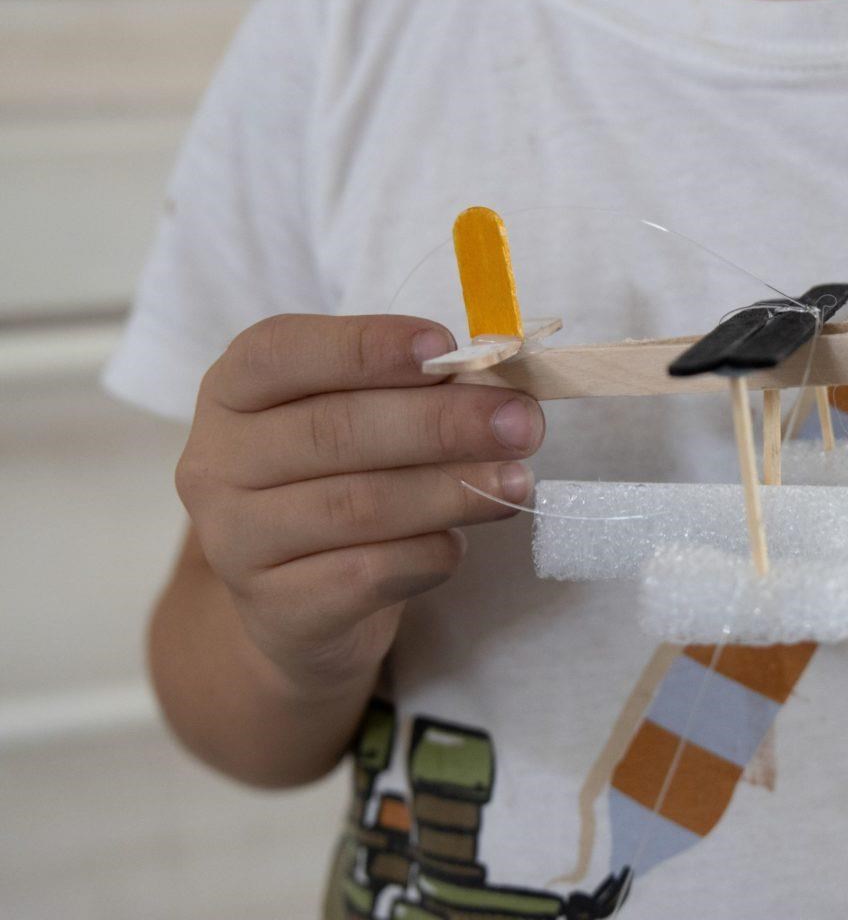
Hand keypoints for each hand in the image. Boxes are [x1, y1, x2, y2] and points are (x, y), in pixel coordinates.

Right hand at [175, 314, 542, 698]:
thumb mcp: (363, 421)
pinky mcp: (275, 609)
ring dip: (451, 491)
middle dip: (442, 423)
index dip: (365, 346)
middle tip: (523, 423)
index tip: (444, 347)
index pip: (281, 352)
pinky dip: (429, 554)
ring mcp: (235, 541)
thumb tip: (499, 387)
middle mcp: (217, 462)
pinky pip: (367, 575)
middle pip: (333, 431)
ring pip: (356, 506)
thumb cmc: (341, 481)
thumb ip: (417, 394)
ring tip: (516, 482)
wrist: (300, 605)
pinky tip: (460, 543)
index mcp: (234, 391)